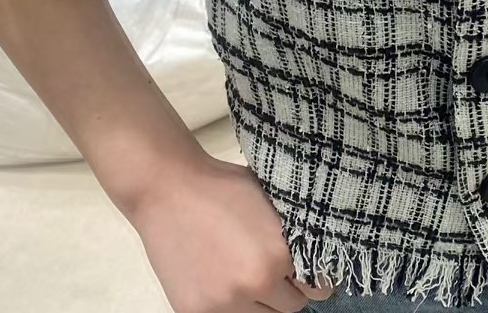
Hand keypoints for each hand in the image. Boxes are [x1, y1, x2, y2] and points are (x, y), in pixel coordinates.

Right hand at [129, 154, 334, 312]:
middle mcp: (255, 286)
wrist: (170, 191)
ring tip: (247, 274)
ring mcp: (223, 304)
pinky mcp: (195, 312)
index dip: (315, 280)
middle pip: (290, 308)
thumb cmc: (225, 187)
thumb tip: (316, 253)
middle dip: (287, 290)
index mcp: (278, 256)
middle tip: (276, 271)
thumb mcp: (272, 203)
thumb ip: (294, 233)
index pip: (317, 289)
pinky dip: (230, 306)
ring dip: (260, 302)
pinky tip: (223, 281)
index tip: (308, 273)